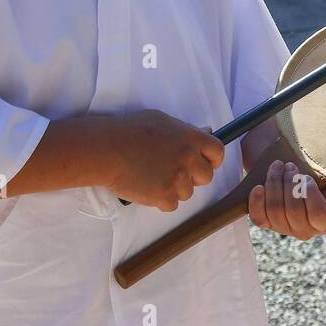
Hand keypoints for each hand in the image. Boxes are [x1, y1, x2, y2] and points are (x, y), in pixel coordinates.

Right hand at [101, 109, 223, 211]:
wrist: (107, 149)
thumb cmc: (129, 131)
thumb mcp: (162, 121)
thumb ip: (184, 132)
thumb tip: (200, 136)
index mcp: (190, 138)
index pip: (217, 152)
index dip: (212, 160)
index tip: (205, 163)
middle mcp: (188, 158)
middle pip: (206, 177)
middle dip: (193, 177)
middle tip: (175, 173)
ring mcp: (177, 179)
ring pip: (188, 193)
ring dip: (175, 189)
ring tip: (154, 177)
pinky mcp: (164, 196)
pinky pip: (172, 205)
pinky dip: (161, 200)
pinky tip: (148, 187)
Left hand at [248, 160, 325, 239]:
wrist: (291, 158)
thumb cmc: (320, 170)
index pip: (318, 215)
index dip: (309, 195)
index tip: (305, 176)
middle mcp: (305, 229)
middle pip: (293, 213)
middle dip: (288, 185)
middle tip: (289, 166)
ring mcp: (284, 227)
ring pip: (275, 212)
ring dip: (274, 185)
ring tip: (278, 167)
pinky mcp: (266, 221)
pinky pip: (259, 218)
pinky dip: (257, 202)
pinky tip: (259, 186)